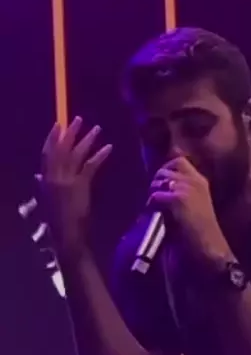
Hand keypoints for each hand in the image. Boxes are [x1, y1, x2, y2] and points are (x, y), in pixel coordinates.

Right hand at [40, 117, 111, 256]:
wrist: (67, 236)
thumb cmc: (58, 222)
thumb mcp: (47, 201)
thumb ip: (43, 186)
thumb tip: (38, 175)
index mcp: (45, 180)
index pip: (47, 153)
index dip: (52, 138)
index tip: (59, 125)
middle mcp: (54, 177)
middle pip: (62, 148)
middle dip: (70, 132)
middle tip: (78, 119)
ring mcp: (67, 180)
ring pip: (76, 154)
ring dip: (87, 139)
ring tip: (97, 128)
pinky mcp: (80, 186)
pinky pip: (91, 166)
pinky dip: (100, 155)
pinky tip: (108, 147)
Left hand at [149, 157, 228, 260]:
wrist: (207, 255)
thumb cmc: (198, 238)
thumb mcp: (190, 208)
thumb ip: (177, 193)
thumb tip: (157, 185)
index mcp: (200, 183)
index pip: (178, 161)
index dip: (165, 172)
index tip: (162, 189)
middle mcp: (195, 181)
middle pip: (163, 171)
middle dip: (156, 186)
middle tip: (159, 206)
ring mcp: (187, 188)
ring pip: (157, 183)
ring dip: (154, 198)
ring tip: (161, 214)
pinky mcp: (179, 199)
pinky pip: (155, 197)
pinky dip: (152, 209)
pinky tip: (161, 221)